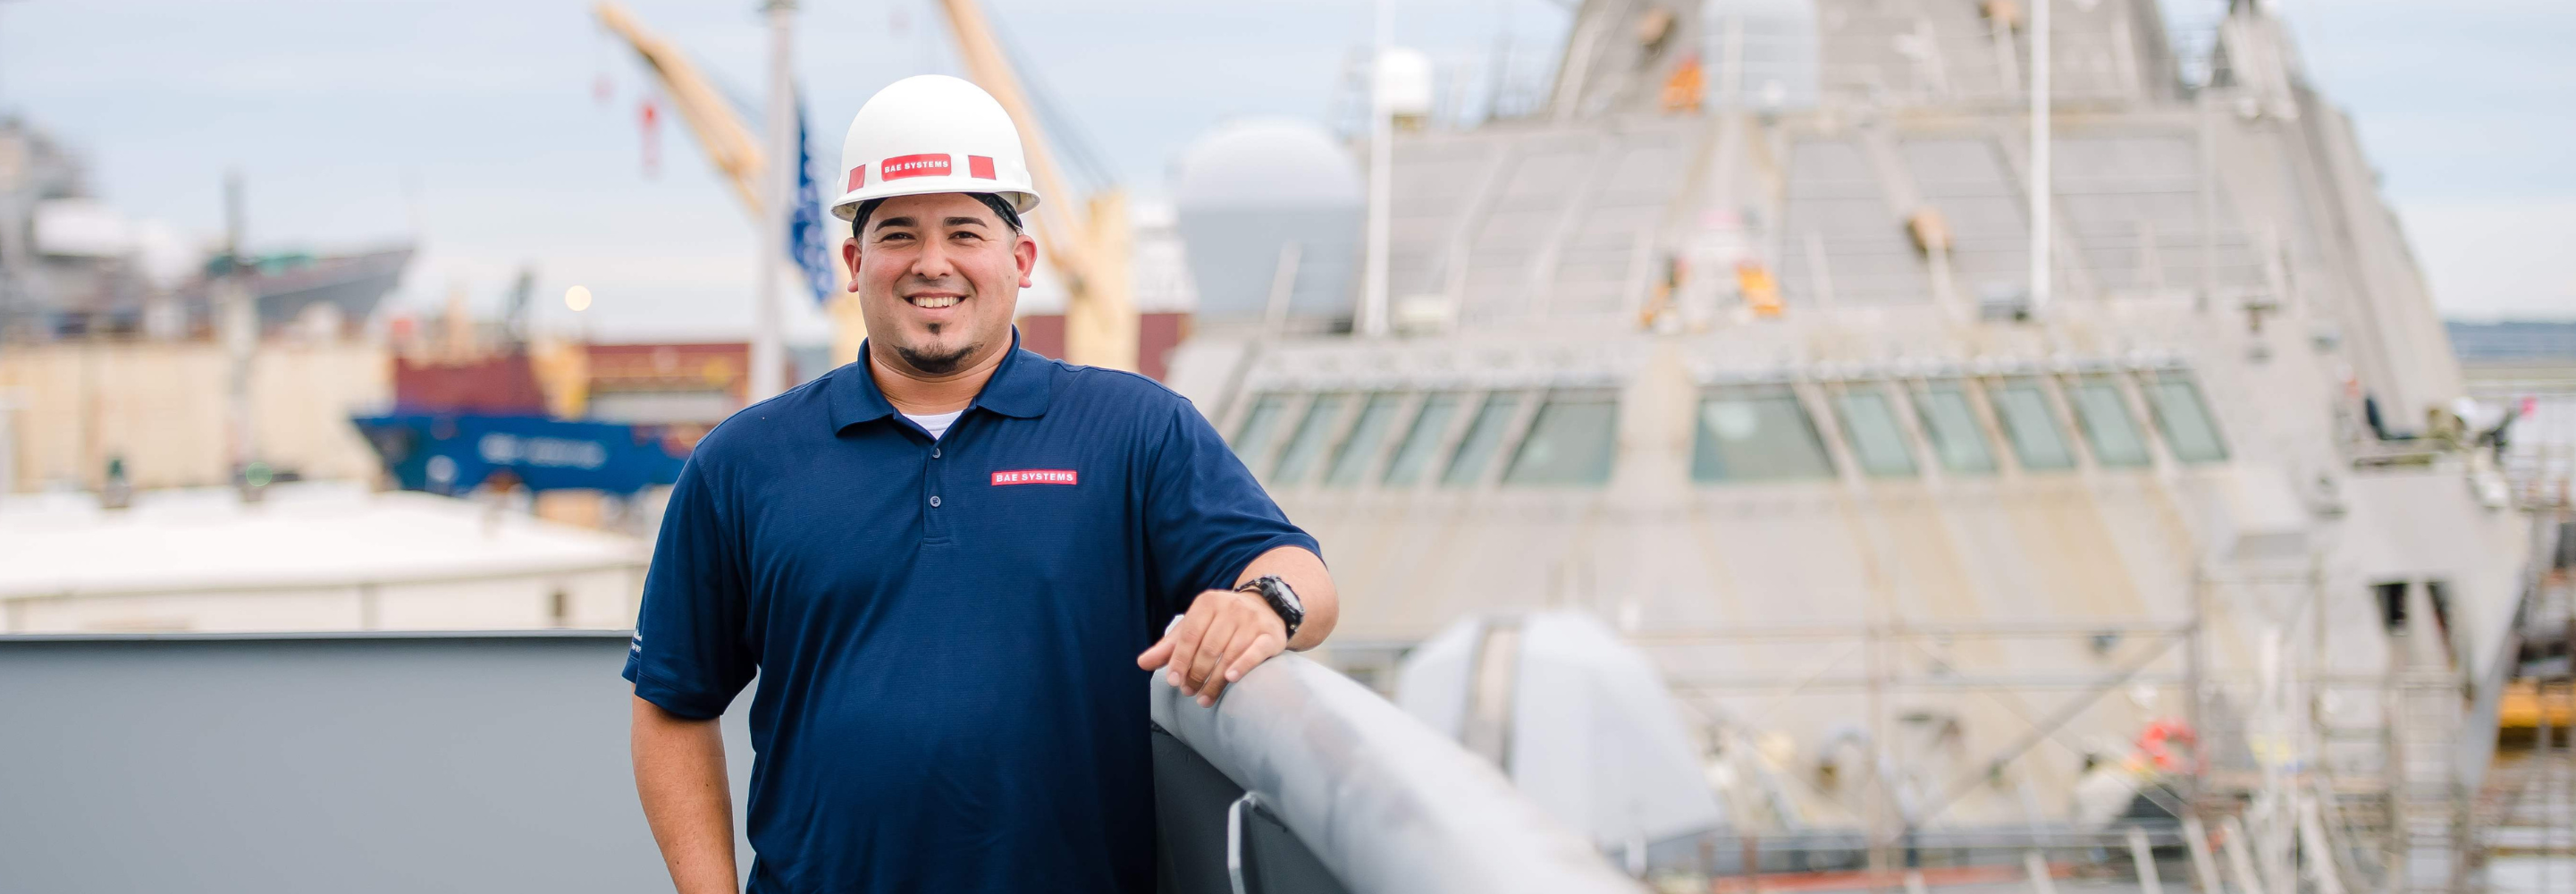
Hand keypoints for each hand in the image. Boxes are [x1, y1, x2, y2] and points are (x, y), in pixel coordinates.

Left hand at [1136, 588, 1287, 707]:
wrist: (1264, 608)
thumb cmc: (1221, 622)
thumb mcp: (1194, 628)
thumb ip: (1169, 647)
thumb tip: (1141, 663)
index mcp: (1207, 603)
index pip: (1189, 635)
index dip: (1179, 660)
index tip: (1173, 681)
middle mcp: (1230, 608)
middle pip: (1209, 647)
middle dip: (1196, 674)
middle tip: (1189, 692)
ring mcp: (1252, 621)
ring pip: (1229, 654)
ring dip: (1215, 680)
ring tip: (1204, 698)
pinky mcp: (1270, 634)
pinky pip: (1255, 652)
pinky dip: (1243, 665)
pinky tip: (1230, 679)